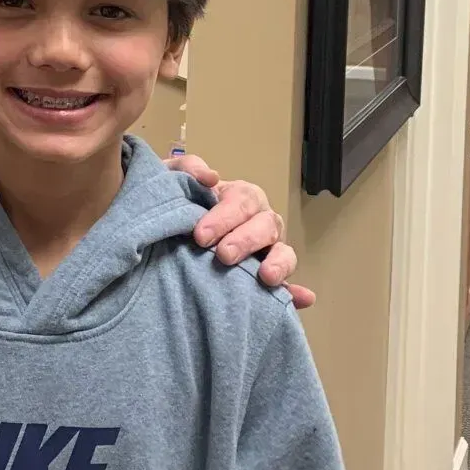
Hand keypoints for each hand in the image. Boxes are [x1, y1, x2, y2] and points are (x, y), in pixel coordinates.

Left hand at [164, 156, 315, 309]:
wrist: (164, 230)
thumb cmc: (176, 203)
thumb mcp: (174, 180)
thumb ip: (187, 170)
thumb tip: (210, 177)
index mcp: (240, 197)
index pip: (242, 201)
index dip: (224, 217)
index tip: (201, 235)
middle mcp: (259, 221)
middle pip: (265, 225)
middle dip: (246, 240)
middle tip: (223, 255)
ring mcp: (268, 250)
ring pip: (283, 251)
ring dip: (279, 263)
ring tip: (266, 276)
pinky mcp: (268, 277)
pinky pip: (288, 286)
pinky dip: (296, 292)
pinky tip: (304, 299)